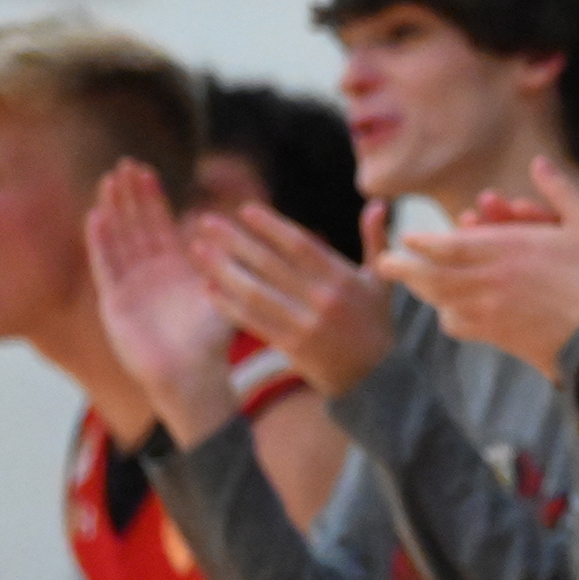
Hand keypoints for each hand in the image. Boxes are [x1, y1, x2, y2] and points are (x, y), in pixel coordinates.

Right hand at [84, 162, 240, 446]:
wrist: (191, 375)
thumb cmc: (212, 341)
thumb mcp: (225, 294)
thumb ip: (228, 265)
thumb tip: (238, 230)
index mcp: (175, 267)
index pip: (159, 223)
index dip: (151, 197)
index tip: (144, 168)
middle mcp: (149, 273)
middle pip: (135, 225)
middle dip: (129, 195)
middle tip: (123, 163)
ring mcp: (129, 285)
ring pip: (118, 239)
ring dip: (113, 210)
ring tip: (108, 181)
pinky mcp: (114, 301)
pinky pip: (106, 265)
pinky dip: (101, 242)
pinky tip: (96, 216)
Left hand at [193, 200, 397, 395]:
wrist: (376, 376)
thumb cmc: (375, 322)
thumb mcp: (381, 280)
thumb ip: (375, 240)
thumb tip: (377, 203)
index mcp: (342, 279)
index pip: (301, 245)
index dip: (271, 226)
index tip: (244, 210)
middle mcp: (322, 300)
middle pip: (270, 264)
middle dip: (235, 240)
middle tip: (205, 221)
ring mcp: (304, 324)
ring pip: (254, 292)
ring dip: (222, 270)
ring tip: (198, 250)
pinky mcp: (291, 346)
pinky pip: (252, 321)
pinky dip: (227, 304)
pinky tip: (208, 287)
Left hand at [377, 160, 578, 375]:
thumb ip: (558, 190)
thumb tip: (539, 161)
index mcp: (505, 248)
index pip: (447, 244)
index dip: (422, 241)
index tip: (408, 237)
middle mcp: (487, 279)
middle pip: (429, 274)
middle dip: (403, 268)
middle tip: (384, 263)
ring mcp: (487, 309)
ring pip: (437, 299)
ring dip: (420, 290)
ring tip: (407, 282)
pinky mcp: (494, 335)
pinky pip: (457, 324)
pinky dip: (447, 316)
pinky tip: (448, 311)